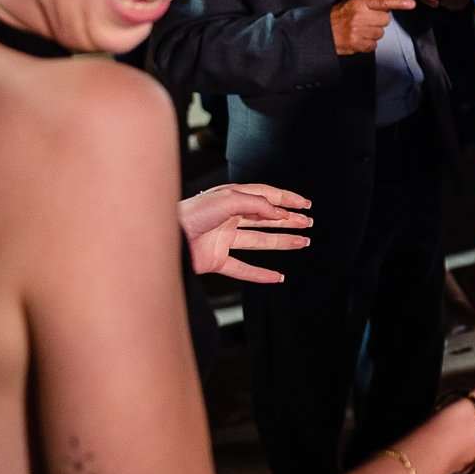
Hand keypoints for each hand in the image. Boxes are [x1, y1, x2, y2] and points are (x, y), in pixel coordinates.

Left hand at [180, 184, 312, 283]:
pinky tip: (276, 276)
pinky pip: (243, 268)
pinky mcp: (216, 260)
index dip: (287, 200)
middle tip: (307, 223)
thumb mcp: (228, 199)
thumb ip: (257, 204)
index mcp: (232, 198)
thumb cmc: (190, 214)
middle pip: (266, 219)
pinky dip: (260, 274)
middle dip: (289, 220)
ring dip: (282, 242)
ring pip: (259, 241)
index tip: (305, 204)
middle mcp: (229, 217)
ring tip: (302, 242)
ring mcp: (223, 239)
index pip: (266, 196)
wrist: (167, 238)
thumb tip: (279, 213)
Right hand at [331, 0, 418, 54]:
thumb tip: (388, 8)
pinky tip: (359, 39)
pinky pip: (374, 45)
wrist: (322, 31)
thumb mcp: (352, 3)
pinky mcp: (357, 44)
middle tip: (367, 21)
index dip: (399, 2)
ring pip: (381, 33)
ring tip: (360, 30)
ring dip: (373, 33)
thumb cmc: (338, 16)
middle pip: (386, 20)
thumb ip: (370, 5)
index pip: (383, 1)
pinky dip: (368, 44)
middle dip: (379, 21)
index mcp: (359, 3)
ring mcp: (359, 31)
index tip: (411, 4)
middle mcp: (360, 16)